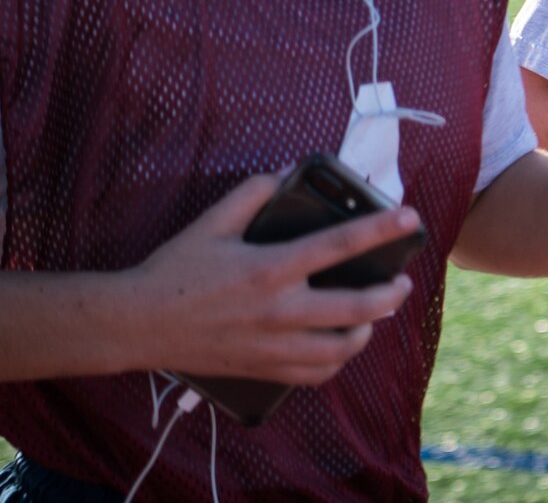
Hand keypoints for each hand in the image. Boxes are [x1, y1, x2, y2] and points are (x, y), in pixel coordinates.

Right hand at [124, 173, 417, 383]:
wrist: (137, 325)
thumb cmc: (175, 271)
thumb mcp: (212, 223)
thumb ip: (253, 193)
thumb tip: (287, 172)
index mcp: (270, 268)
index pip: (340, 244)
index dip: (380, 229)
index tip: (410, 217)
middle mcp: (279, 311)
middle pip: (357, 308)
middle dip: (390, 294)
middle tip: (402, 284)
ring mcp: (273, 346)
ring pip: (342, 349)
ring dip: (368, 331)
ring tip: (375, 315)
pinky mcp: (263, 370)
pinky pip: (315, 374)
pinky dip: (336, 362)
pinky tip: (340, 346)